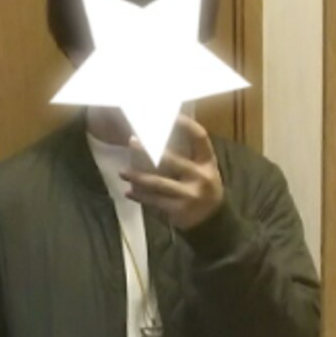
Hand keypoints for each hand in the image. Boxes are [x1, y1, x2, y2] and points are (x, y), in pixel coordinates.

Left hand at [120, 115, 223, 229]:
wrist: (213, 222)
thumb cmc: (203, 188)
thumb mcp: (204, 170)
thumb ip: (189, 155)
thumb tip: (159, 135)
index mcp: (208, 162)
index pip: (199, 137)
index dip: (185, 124)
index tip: (169, 114)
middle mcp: (200, 177)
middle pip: (172, 160)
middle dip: (149, 150)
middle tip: (131, 141)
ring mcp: (189, 195)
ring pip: (158, 183)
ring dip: (137, 177)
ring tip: (122, 172)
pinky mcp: (178, 210)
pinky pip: (155, 201)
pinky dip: (140, 197)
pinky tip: (129, 192)